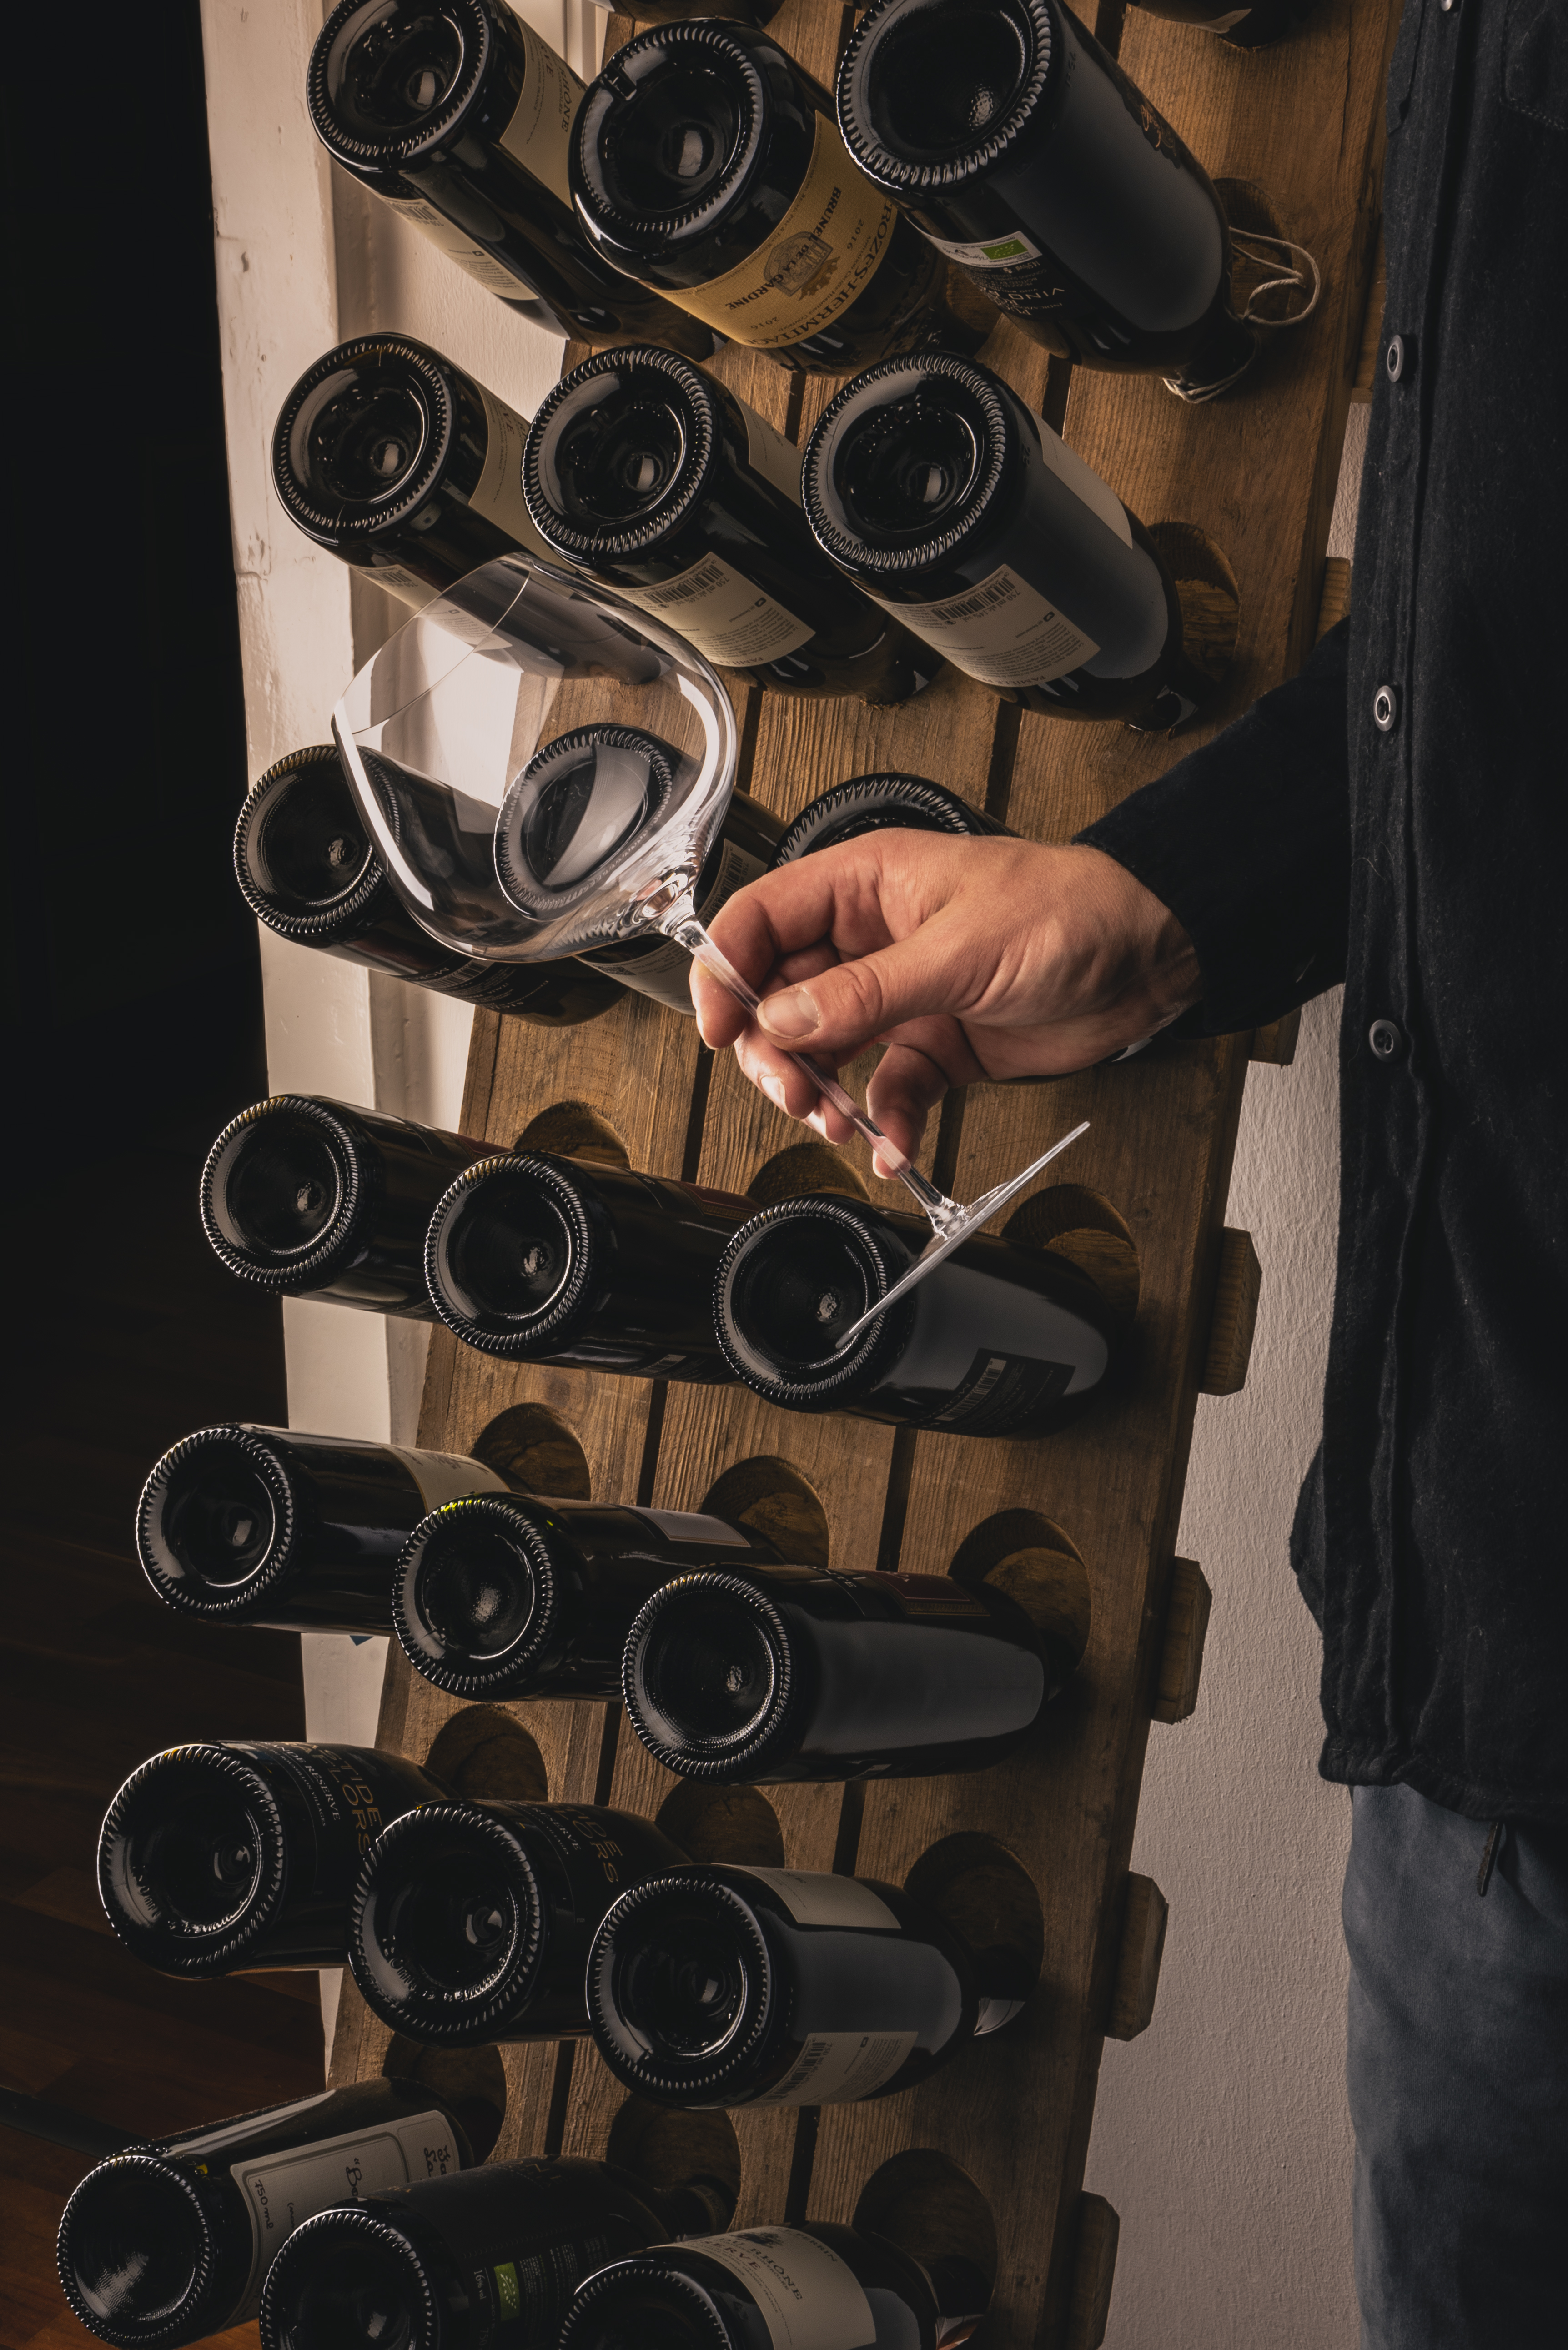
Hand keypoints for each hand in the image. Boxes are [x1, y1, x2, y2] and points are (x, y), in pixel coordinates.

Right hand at [690, 832, 1200, 1176]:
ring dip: (821, 1094)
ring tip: (837, 1121)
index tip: (723, 1028)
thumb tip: (784, 1019)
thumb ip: (865, 990)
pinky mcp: (935, 1046)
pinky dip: (884, 1123)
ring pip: (825, 1051)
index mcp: (865, 885)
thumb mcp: (960, 948)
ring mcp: (901, 996)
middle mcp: (871, 940)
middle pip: (781, 997)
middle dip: (775, 1051)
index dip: (728, 972)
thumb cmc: (1070, 911)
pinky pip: (887, 1091)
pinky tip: (894, 1144)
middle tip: (793, 1090)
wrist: (1148, 956)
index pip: (761, 920)